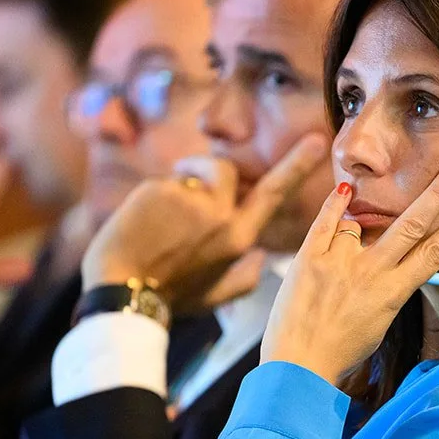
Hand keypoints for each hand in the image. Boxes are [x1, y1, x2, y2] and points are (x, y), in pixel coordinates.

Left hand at [80, 134, 326, 313]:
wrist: (121, 292)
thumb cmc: (169, 297)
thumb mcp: (215, 297)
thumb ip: (245, 279)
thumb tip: (261, 259)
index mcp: (239, 239)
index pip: (273, 193)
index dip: (297, 165)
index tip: (317, 140)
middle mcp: (221, 216)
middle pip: (227, 168)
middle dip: (211, 170)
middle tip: (189, 180)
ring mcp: (191, 200)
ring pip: (194, 173)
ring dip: (182, 182)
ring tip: (161, 213)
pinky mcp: (161, 190)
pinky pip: (165, 182)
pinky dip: (156, 196)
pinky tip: (142, 222)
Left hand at [261, 157, 438, 384]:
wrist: (297, 365)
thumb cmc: (341, 350)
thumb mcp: (379, 322)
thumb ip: (391, 287)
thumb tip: (398, 258)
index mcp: (393, 293)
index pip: (433, 253)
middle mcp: (370, 273)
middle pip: (413, 225)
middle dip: (438, 193)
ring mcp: (339, 262)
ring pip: (363, 222)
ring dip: (359, 231)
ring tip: (341, 268)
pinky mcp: (309, 257)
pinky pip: (327, 220)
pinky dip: (336, 204)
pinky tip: (345, 190)